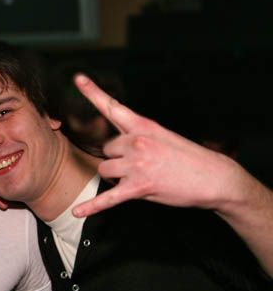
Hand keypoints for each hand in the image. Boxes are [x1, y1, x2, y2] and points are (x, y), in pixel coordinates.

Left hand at [71, 74, 235, 217]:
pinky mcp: (138, 187)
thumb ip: (137, 136)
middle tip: (139, 165)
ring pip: (104, 170)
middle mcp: (137, 142)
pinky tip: (77, 212)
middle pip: (106, 149)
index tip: (78, 78)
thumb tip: (116, 145)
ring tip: (137, 179)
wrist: (215, 178)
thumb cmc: (189, 158)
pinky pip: (108, 198)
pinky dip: (92, 206)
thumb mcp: (164, 136)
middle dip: (117, 158)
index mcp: (144, 126)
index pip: (113, 107)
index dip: (93, 92)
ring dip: (114, 176)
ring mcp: (137, 164)